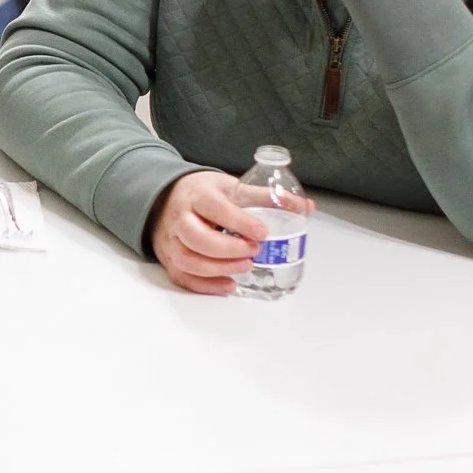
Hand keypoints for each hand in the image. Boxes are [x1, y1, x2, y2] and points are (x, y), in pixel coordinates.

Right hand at [147, 169, 308, 295]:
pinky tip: (229, 284)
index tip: (262, 232)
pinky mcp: (170, 259)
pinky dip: (207, 285)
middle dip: (228, 249)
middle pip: (197, 237)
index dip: (239, 222)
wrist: (167, 198)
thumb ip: (267, 197)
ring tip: (245, 268)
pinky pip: (184, 277)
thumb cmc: (204, 193)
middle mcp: (180, 218)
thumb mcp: (232, 186)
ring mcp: (172, 241)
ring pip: (188, 260)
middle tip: (254, 251)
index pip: (215, 208)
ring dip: (218, 269)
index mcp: (198, 196)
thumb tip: (306, 207)